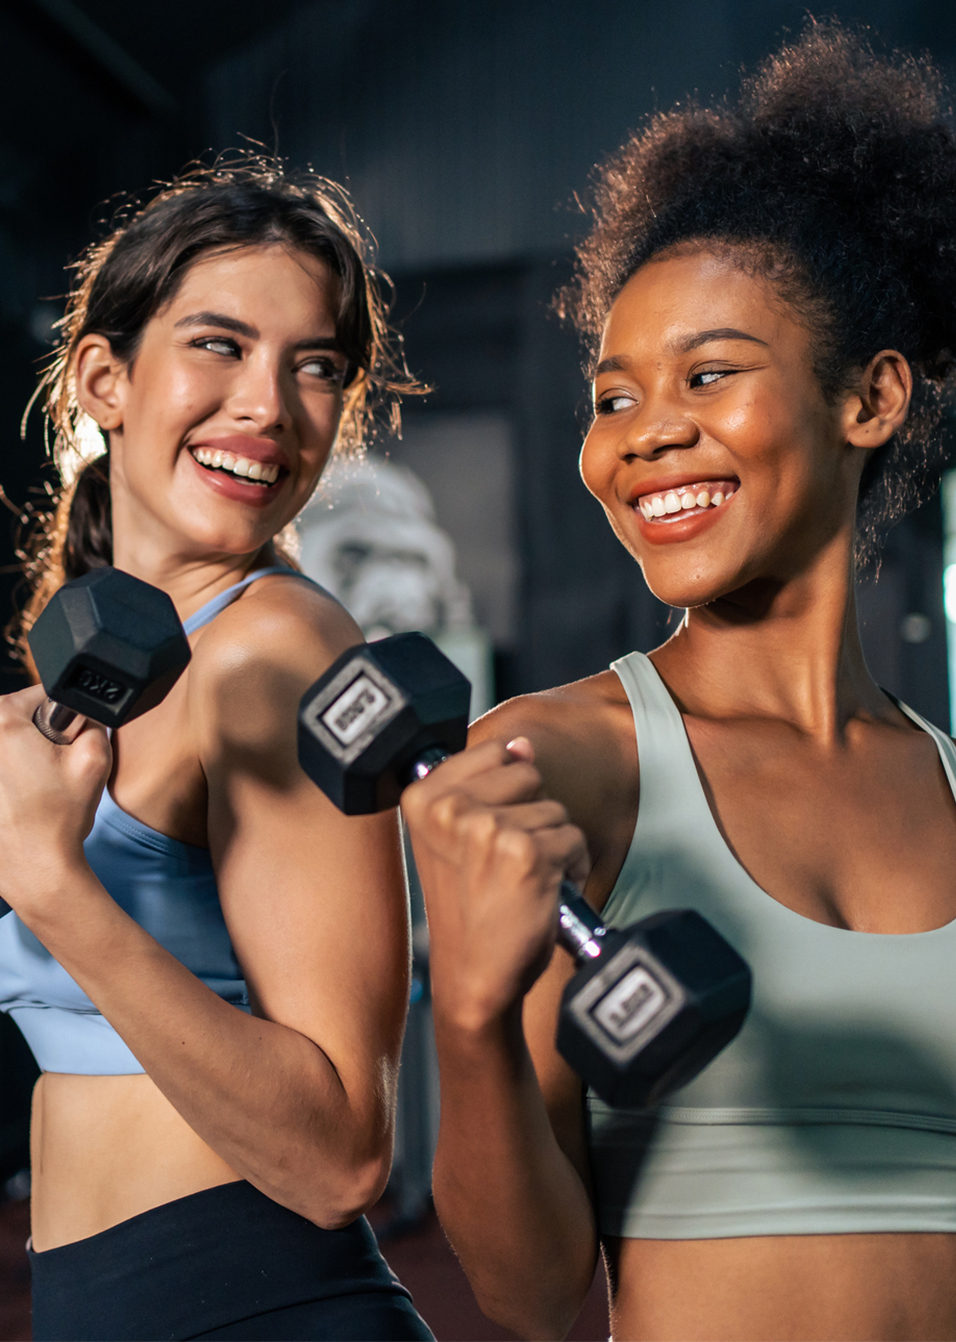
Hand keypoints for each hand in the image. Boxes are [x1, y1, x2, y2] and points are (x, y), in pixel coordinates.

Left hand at [0, 685, 111, 918]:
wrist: (36, 866)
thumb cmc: (59, 817)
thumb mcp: (96, 757)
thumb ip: (93, 720)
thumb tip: (82, 713)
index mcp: (4, 720)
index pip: (42, 695)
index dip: (64, 718)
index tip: (66, 745)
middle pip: (19, 719)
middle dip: (40, 738)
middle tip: (52, 770)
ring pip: (7, 747)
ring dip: (22, 760)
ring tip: (36, 789)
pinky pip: (2, 771)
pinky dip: (10, 782)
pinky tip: (19, 803)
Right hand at [402, 737, 589, 1030]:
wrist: (473, 976)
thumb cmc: (468, 909)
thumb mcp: (456, 837)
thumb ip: (483, 783)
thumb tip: (522, 745)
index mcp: (422, 797)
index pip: (493, 752)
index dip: (504, 792)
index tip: (486, 833)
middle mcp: (450, 808)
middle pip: (527, 775)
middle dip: (531, 815)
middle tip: (506, 861)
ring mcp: (487, 829)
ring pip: (555, 809)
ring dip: (552, 845)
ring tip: (522, 881)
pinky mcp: (527, 854)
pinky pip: (574, 838)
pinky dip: (571, 867)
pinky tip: (543, 892)